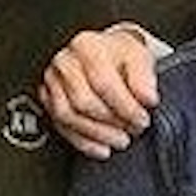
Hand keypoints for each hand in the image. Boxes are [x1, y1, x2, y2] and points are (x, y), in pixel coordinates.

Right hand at [40, 24, 160, 157]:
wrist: (104, 54)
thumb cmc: (120, 56)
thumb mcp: (140, 58)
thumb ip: (145, 78)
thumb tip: (147, 98)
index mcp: (87, 47)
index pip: (103, 83)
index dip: (125, 107)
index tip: (142, 119)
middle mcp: (65, 62)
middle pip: (83, 102)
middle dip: (112, 122)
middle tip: (134, 130)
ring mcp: (53, 81)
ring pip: (67, 116)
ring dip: (98, 135)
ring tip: (121, 140)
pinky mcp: (48, 98)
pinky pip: (60, 126)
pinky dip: (83, 142)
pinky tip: (102, 148)